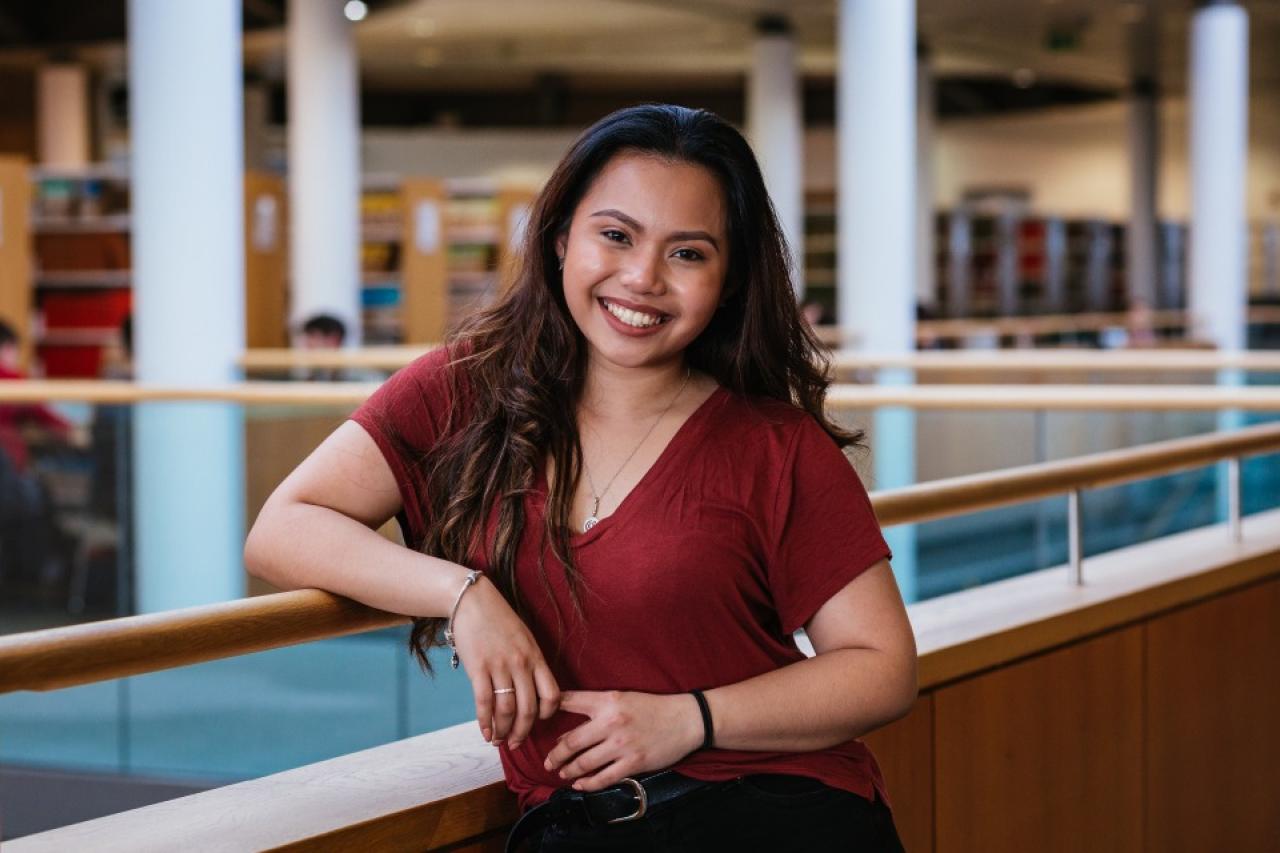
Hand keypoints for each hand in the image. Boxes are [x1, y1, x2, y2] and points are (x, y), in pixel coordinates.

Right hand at [450, 575, 560, 748]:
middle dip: (523, 731)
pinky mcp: (478, 668)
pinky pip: (484, 702)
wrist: (473, 601)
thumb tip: (531, 689)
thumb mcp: (524, 638)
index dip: (548, 714)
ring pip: (506, 709)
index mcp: (536, 657)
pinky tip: (485, 733)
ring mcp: (500, 666)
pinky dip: (485, 722)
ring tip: (498, 741)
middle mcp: (521, 664)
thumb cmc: (499, 620)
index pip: (552, 694)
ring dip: (503, 730)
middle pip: (529, 708)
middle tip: (516, 743)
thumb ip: (530, 662)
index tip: (539, 722)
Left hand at [542, 690, 703, 791]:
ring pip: (584, 763)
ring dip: (568, 770)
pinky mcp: (633, 763)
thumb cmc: (653, 707)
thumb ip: (595, 707)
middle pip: (571, 742)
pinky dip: (588, 784)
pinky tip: (580, 784)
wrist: (686, 719)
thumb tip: (565, 724)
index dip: (549, 709)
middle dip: (555, 754)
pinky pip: (603, 778)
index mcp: (607, 700)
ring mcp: (622, 745)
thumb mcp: (622, 697)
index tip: (537, 719)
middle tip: (548, 761)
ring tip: (561, 773)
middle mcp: (611, 722)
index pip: (569, 701)